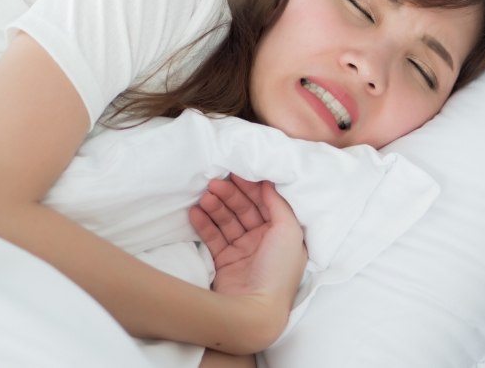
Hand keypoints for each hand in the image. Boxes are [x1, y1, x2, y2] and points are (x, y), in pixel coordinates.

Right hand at [189, 175, 306, 334]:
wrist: (255, 313)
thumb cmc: (278, 270)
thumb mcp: (289, 231)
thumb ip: (278, 204)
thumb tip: (269, 182)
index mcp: (282, 233)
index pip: (265, 202)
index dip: (251, 187)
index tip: (236, 172)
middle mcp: (264, 240)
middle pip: (245, 209)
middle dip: (230, 194)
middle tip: (214, 182)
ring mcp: (243, 251)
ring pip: (227, 221)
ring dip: (216, 206)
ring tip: (205, 196)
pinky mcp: (224, 262)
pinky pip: (213, 237)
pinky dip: (204, 223)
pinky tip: (195, 211)